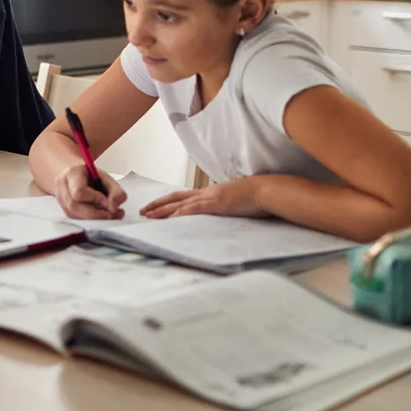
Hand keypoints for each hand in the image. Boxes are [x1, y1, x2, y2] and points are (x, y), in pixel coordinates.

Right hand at [54, 163, 126, 219]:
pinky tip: (101, 215)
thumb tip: (113, 208)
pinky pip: (78, 220)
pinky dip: (92, 221)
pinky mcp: (65, 212)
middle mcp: (62, 187)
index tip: (107, 201)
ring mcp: (61, 201)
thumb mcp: (107, 178)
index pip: (79, 191)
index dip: (95, 199)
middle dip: (97, 214)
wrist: (74, 176)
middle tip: (113, 213)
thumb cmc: (91, 176)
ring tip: (110, 214)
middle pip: (75, 206)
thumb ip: (116, 192)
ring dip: (95, 219)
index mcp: (72, 174)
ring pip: (76, 216)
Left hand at [141, 177, 267, 218]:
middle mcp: (207, 193)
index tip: (155, 207)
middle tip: (143, 212)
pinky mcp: (216, 204)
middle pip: (176, 197)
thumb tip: (220, 214)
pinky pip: (193, 210)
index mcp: (211, 192)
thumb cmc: (256, 197)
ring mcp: (210, 197)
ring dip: (163, 211)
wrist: (267, 191)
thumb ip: (225, 207)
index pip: (184, 196)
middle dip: (158, 205)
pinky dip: (180, 214)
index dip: (168, 201)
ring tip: (148, 217)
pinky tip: (169, 219)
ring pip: (180, 204)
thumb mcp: (235, 202)